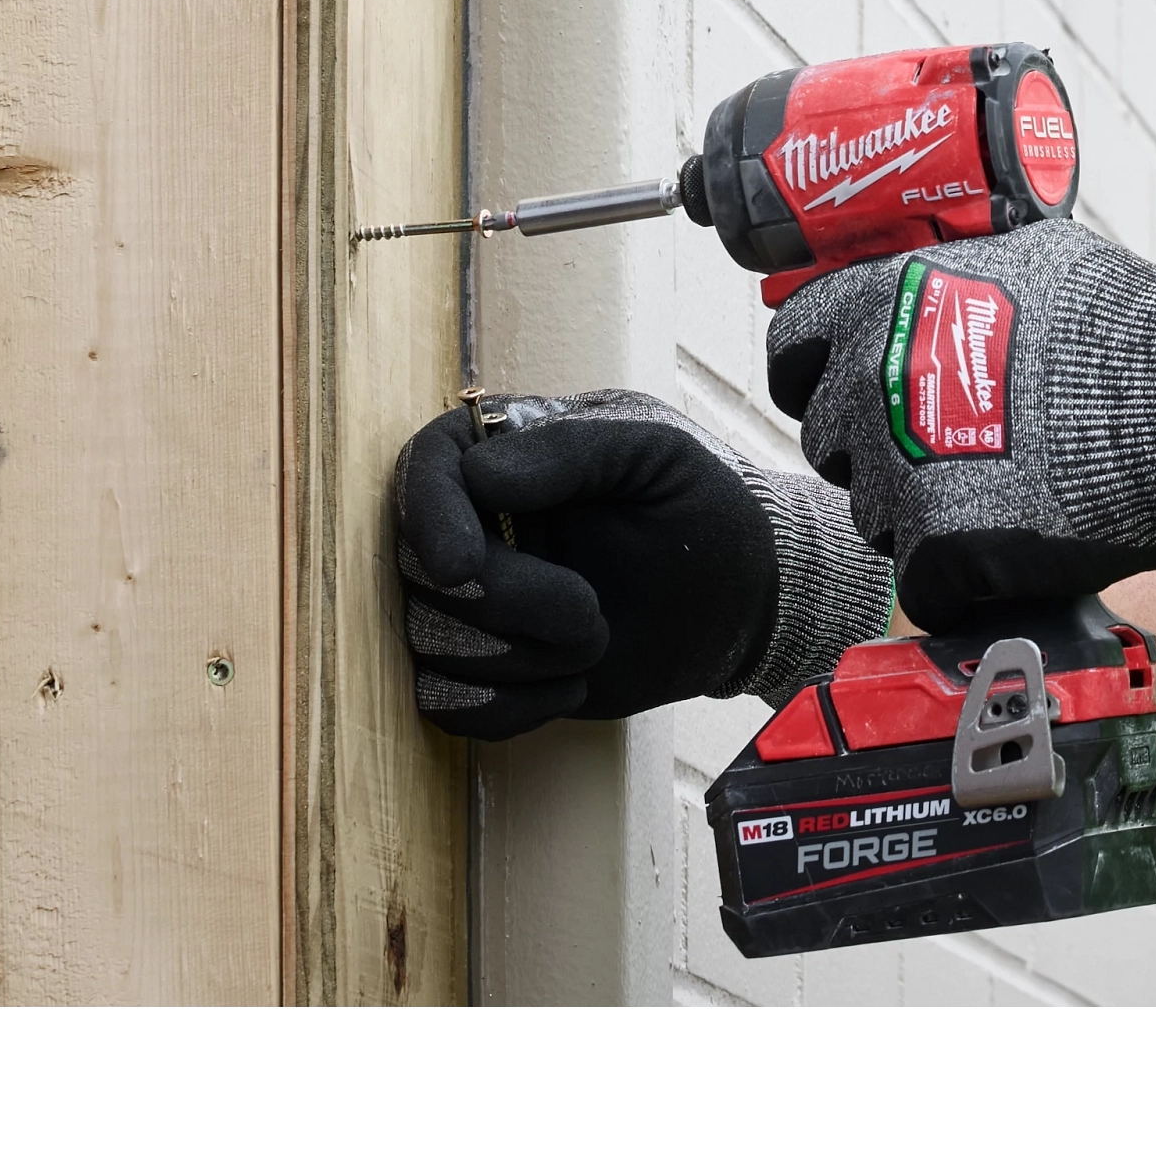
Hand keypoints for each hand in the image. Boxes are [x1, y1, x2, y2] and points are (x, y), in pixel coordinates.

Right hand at [393, 389, 889, 738]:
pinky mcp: (486, 669)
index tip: (461, 564)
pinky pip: (444, 704)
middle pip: (417, 569)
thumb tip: (478, 475)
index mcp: (508, 451)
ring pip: (425, 641)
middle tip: (587, 612)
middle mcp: (473, 523)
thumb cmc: (702, 506)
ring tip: (593, 641)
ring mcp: (474, 601)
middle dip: (500, 602)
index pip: (425, 469)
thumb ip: (573, 447)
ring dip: (513, 658)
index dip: (429, 517)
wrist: (739, 598)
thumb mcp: (658, 454)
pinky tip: (572, 687)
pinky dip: (506, 708)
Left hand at [770, 216, 1155, 622]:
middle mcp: (871, 382)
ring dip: (919, 512)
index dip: (816, 370)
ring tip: (998, 491)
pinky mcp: (936, 546)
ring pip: (872, 513)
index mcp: (883, 303)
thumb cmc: (1127, 329)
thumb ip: (954, 276)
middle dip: (875, 446)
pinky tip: (1013, 543)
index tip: (845, 386)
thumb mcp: (1029, 258)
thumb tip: (931, 282)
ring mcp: (897, 468)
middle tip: (945, 446)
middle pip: (827, 437)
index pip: (791, 344)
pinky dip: (959, 575)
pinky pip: (918, 580)